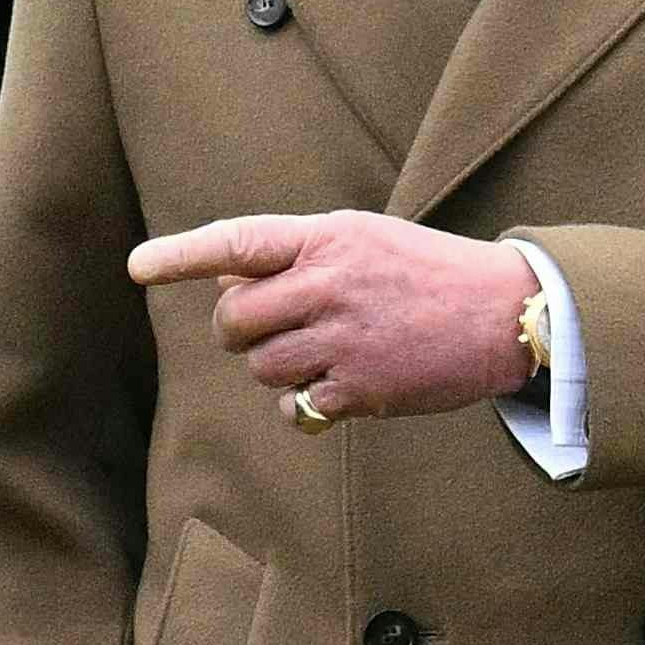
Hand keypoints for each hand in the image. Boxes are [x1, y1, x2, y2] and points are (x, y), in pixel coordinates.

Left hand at [130, 210, 536, 424]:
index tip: (137, 266)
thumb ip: (296, 256)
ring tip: (319, 352)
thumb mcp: (363, 240)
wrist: (507, 313)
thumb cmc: (423, 273)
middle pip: (233, 319)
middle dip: (236, 331)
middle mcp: (331, 283)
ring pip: (259, 366)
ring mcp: (344, 337)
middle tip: (267, 330)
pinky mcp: (360, 387)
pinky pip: (293, 406)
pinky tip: (334, 387)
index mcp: (328, 238)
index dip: (182, 254)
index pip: (239, 242)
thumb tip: (226, 278)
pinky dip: (301, 404)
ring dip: (273, 367)